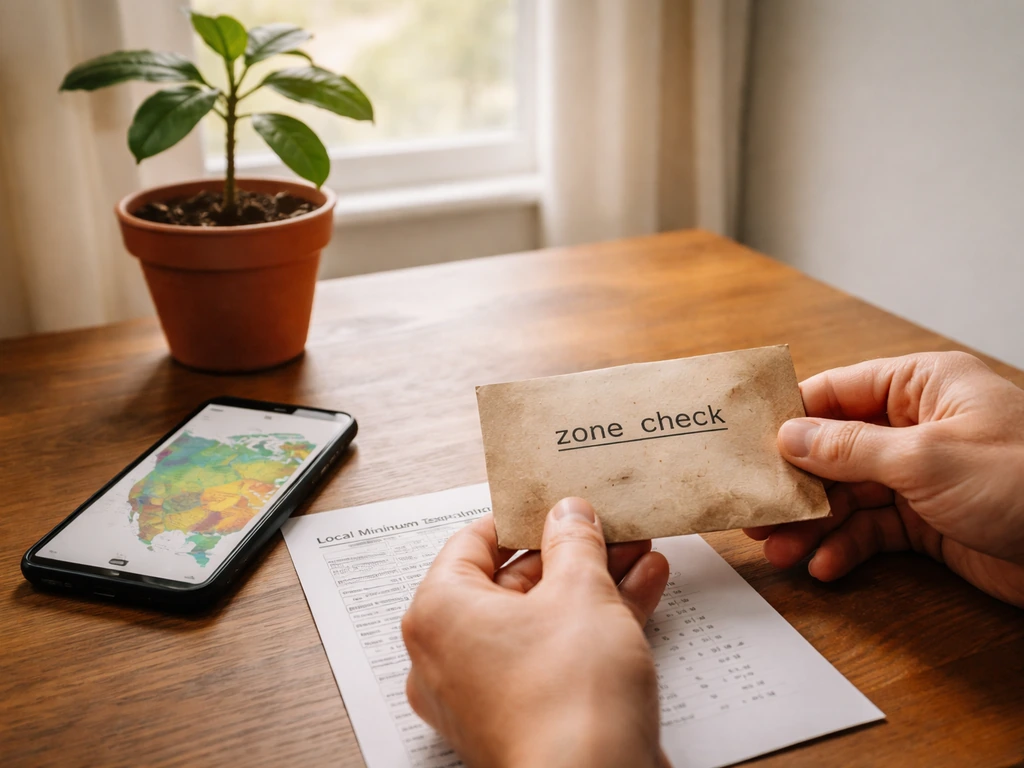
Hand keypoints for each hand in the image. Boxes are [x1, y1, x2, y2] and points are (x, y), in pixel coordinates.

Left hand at [402, 499, 670, 767]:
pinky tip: (640, 591)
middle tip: (607, 528)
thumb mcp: (581, 593)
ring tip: (636, 554)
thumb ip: (575, 543)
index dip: (521, 516)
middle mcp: (450, 655)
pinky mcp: (523, 719)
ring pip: (539, 620)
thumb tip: (570, 515)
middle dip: (570, 553)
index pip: (472, 542)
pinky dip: (591, 626)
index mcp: (440, 613)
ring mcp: (485, 693)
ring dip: (591, 585)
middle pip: (511, 583)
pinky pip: (552, 656)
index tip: (556, 502)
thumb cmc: (568, 701)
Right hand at [745, 351, 1023, 606]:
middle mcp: (916, 426)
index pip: (836, 392)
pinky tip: (825, 565)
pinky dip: (847, 547)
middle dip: (795, 484)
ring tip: (780, 550)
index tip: (745, 444)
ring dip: (814, 523)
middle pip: (834, 449)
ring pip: (848, 494)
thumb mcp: (926, 460)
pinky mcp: (929, 522)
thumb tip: (788, 437)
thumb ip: (849, 448)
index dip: (788, 418)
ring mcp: (921, 476)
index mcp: (921, 387)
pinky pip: (873, 530)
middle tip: (756, 511)